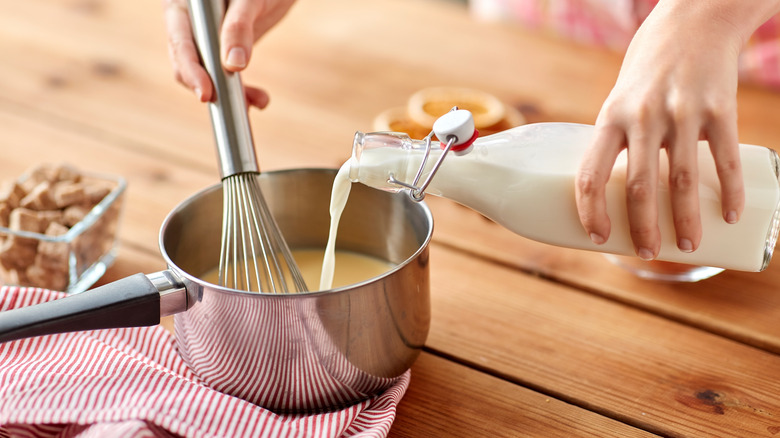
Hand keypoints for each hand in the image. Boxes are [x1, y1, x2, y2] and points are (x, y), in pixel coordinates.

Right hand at [163, 0, 296, 108]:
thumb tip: (233, 64)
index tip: (206, 93)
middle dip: (211, 87)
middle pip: (189, 63)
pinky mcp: (222, 48)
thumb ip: (238, 26)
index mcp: (185, 5)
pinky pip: (224, 75)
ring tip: (257, 101)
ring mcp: (205, 37)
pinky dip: (241, 90)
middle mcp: (190, 22)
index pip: (179, 42)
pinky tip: (258, 98)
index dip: (190, 70)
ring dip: (230, 93)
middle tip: (238, 104)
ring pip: (207, 73)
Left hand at [575, 1, 746, 259]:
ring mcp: (682, 113)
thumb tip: (617, 189)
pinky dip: (731, 192)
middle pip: (638, 187)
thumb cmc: (650, 66)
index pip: (590, 173)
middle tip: (647, 253)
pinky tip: (732, 215)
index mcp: (610, 117)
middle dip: (642, 228)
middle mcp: (643, 117)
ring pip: (682, 180)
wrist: (695, 20)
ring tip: (687, 246)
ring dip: (686, 220)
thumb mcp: (621, 98)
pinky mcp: (720, 109)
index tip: (597, 236)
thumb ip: (620, 139)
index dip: (590, 211)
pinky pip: (726, 159)